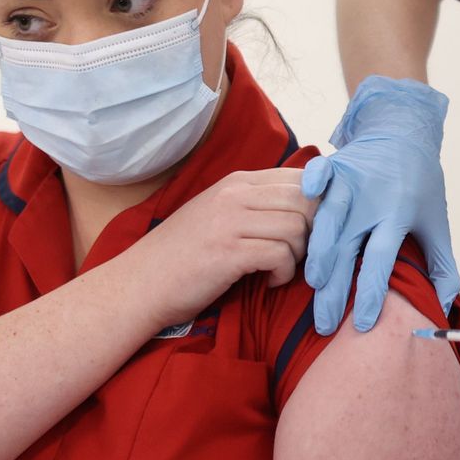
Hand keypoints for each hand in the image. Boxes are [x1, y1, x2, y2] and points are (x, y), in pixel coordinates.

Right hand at [130, 168, 317, 328]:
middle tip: (299, 253)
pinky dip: (284, 273)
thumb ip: (256, 203)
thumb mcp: (219, 213)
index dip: (319, 204)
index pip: (301, 176)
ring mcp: (230, 221)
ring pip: (298, 227)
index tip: (314, 230)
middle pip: (306, 199)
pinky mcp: (228, 253)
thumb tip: (308, 205)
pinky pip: (280, 254)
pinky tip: (269, 281)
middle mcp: (235, 194)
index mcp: (237, 182)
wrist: (140, 283)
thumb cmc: (184, 254)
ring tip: (280, 268)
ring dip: (299, 255)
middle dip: (315, 231)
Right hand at [302, 76, 459, 334]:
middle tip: (324, 324)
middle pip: (347, 248)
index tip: (364, 323)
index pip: (381, 260)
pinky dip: (306, 192)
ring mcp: (350, 180)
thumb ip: (442, 266)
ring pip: (326, 222)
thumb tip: (442, 305)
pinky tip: (293, 216)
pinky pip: (316, 178)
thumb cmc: (420, 184)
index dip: (372, 292)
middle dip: (334, 289)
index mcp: (398, 215)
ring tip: (310, 286)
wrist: (405, 133)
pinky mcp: (333, 165)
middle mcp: (372, 199)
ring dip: (316, 255)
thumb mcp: (436, 224)